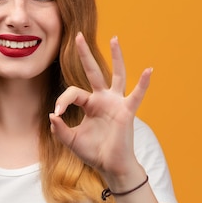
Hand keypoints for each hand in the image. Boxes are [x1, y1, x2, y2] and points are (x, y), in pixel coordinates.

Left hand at [49, 32, 151, 188]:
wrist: (111, 166)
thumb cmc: (94, 153)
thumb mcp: (71, 140)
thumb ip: (59, 129)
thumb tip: (52, 115)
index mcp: (89, 104)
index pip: (73, 93)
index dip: (62, 101)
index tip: (57, 114)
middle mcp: (103, 99)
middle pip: (93, 71)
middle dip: (85, 54)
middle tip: (77, 35)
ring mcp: (116, 103)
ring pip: (117, 75)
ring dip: (116, 57)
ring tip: (114, 39)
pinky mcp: (127, 111)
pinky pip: (137, 95)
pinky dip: (143, 83)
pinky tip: (149, 70)